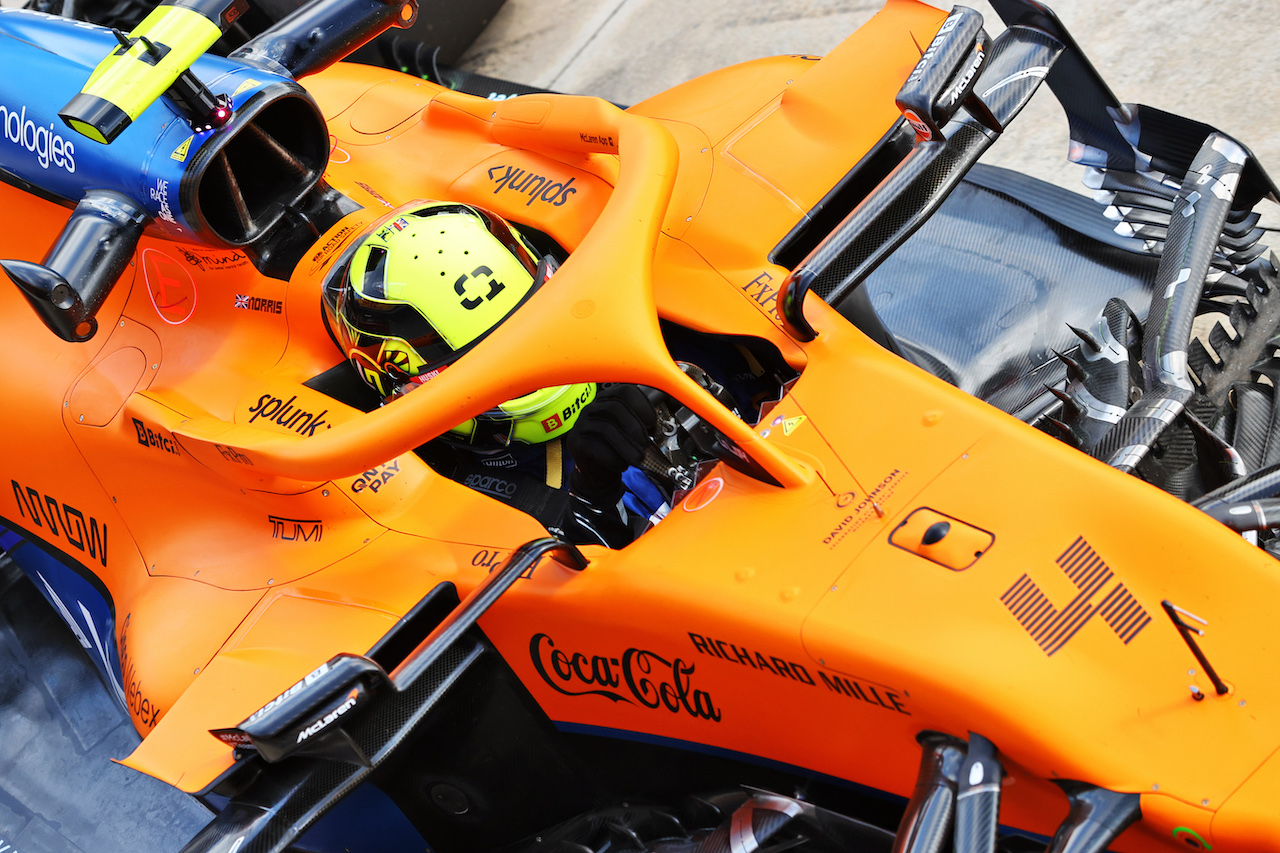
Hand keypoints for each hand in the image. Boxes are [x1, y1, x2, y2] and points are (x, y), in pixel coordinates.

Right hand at [567, 384, 657, 500]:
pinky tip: (621, 465)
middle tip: (646, 443)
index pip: (625, 391)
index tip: (652, 424)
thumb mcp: (631, 434)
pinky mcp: (575, 442)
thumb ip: (642, 423)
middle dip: (635, 427)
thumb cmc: (616, 451)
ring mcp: (581, 425)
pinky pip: (595, 447)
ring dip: (627, 446)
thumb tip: (658, 423)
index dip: (642, 405)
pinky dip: (613, 458)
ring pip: (607, 429)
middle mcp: (591, 408)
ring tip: (638, 458)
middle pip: (615, 407)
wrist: (598, 475)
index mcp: (607, 401)